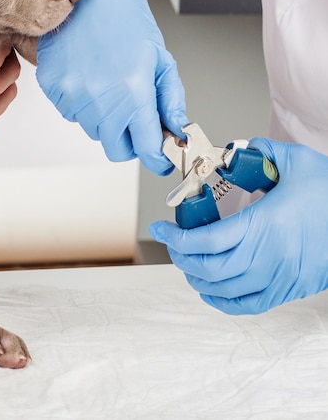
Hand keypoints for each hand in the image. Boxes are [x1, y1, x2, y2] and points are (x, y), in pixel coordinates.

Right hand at [36, 0, 185, 174]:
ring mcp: (72, 96)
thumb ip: (170, 98)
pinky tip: (88, 73)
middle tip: (135, 116)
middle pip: (115, 148)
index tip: (161, 157)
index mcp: (133, 93)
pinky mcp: (53, 88)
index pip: (145, 148)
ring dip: (104, 117)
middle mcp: (99, 101)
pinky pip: (71, 111)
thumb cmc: (123, 13)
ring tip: (108, 81)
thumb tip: (176, 128)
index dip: (157, 157)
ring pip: (92, 129)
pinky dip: (82, 102)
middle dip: (130, 139)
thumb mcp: (158, 55)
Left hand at [150, 137, 327, 313]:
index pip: (204, 241)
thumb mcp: (295, 161)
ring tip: (187, 261)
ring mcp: (277, 279)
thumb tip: (234, 152)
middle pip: (207, 269)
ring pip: (222, 291)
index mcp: (262, 226)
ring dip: (196, 278)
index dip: (175, 237)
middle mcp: (265, 257)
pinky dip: (221, 301)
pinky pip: (246, 306)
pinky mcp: (287, 291)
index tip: (160, 226)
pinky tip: (210, 289)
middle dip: (181, 257)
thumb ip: (260, 151)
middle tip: (172, 241)